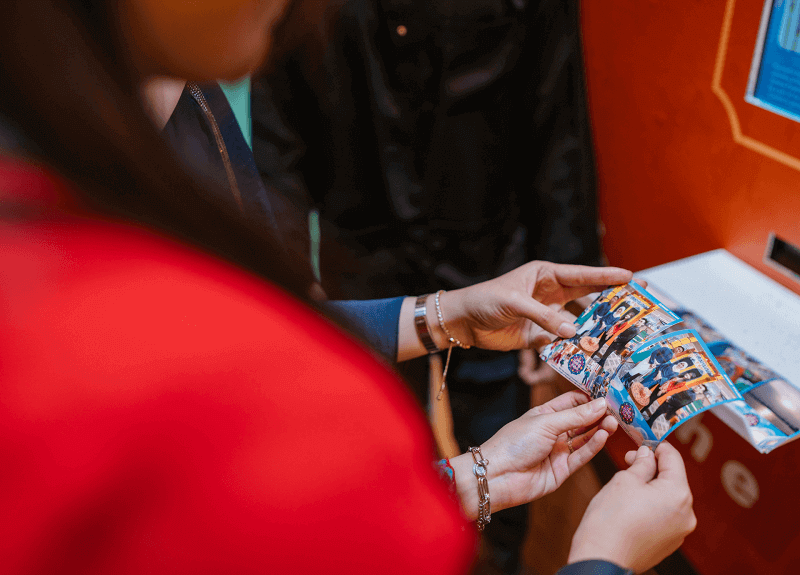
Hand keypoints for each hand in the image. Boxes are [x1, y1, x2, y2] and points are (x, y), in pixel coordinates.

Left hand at [440, 262, 632, 351]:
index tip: (630, 278)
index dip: (605, 277)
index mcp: (545, 276)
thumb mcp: (514, 302)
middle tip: (637, 302)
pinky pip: (562, 342)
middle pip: (586, 296)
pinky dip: (574, 348)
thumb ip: (543, 316)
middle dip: (611, 299)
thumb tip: (572, 331)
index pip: (581, 275)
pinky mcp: (539, 336)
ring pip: (578, 321)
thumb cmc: (485, 300)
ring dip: (595, 328)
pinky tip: (591, 354)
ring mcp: (546, 316)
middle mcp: (549, 294)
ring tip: (621, 333)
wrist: (463, 322)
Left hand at [450, 392, 617, 518]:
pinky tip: (603, 436)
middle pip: (581, 421)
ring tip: (613, 422)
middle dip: (598, 415)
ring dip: (599, 430)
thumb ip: (575, 416)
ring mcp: (558, 451)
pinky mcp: (562, 470)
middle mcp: (553, 432)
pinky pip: (582, 456)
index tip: (608, 394)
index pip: (572, 402)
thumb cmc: (514, 443)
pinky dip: (593, 446)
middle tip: (617, 410)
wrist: (497, 476)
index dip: (589, 398)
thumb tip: (601, 404)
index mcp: (544, 415)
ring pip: (584, 439)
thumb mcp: (546, 422)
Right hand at [567, 443, 696, 572]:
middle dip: (650, 468)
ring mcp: (678, 531)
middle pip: (672, 479)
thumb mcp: (624, 480)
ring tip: (624, 488)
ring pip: (666, 498)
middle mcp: (686, 514)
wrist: (602, 558)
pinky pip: (662, 515)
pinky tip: (628, 507)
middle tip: (627, 462)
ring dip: (649, 487)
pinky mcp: (668, 543)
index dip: (655, 445)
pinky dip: (649, 506)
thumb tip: (647, 454)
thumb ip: (641, 463)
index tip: (640, 441)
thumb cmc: (610, 520)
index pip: (672, 457)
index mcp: (678, 494)